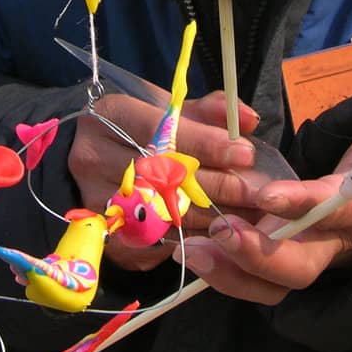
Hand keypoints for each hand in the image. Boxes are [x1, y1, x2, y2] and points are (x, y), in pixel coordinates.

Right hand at [68, 90, 261, 271]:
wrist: (93, 162)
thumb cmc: (139, 131)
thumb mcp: (168, 110)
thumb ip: (209, 112)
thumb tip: (248, 119)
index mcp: (110, 116)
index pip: (162, 132)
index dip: (207, 145)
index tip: (245, 153)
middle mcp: (94, 158)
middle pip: (166, 177)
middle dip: (220, 185)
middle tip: (258, 190)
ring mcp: (99, 200)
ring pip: (167, 213)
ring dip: (216, 216)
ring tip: (252, 213)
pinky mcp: (110, 236)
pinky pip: (162, 241)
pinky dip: (199, 238)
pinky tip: (227, 234)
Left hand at [175, 97, 351, 303]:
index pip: (337, 211)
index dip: (304, 206)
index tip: (267, 195)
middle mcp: (339, 242)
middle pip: (302, 265)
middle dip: (260, 254)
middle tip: (220, 230)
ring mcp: (312, 255)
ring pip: (276, 283)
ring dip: (234, 271)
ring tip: (193, 251)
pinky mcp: (289, 259)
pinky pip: (259, 282)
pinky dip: (227, 274)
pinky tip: (194, 255)